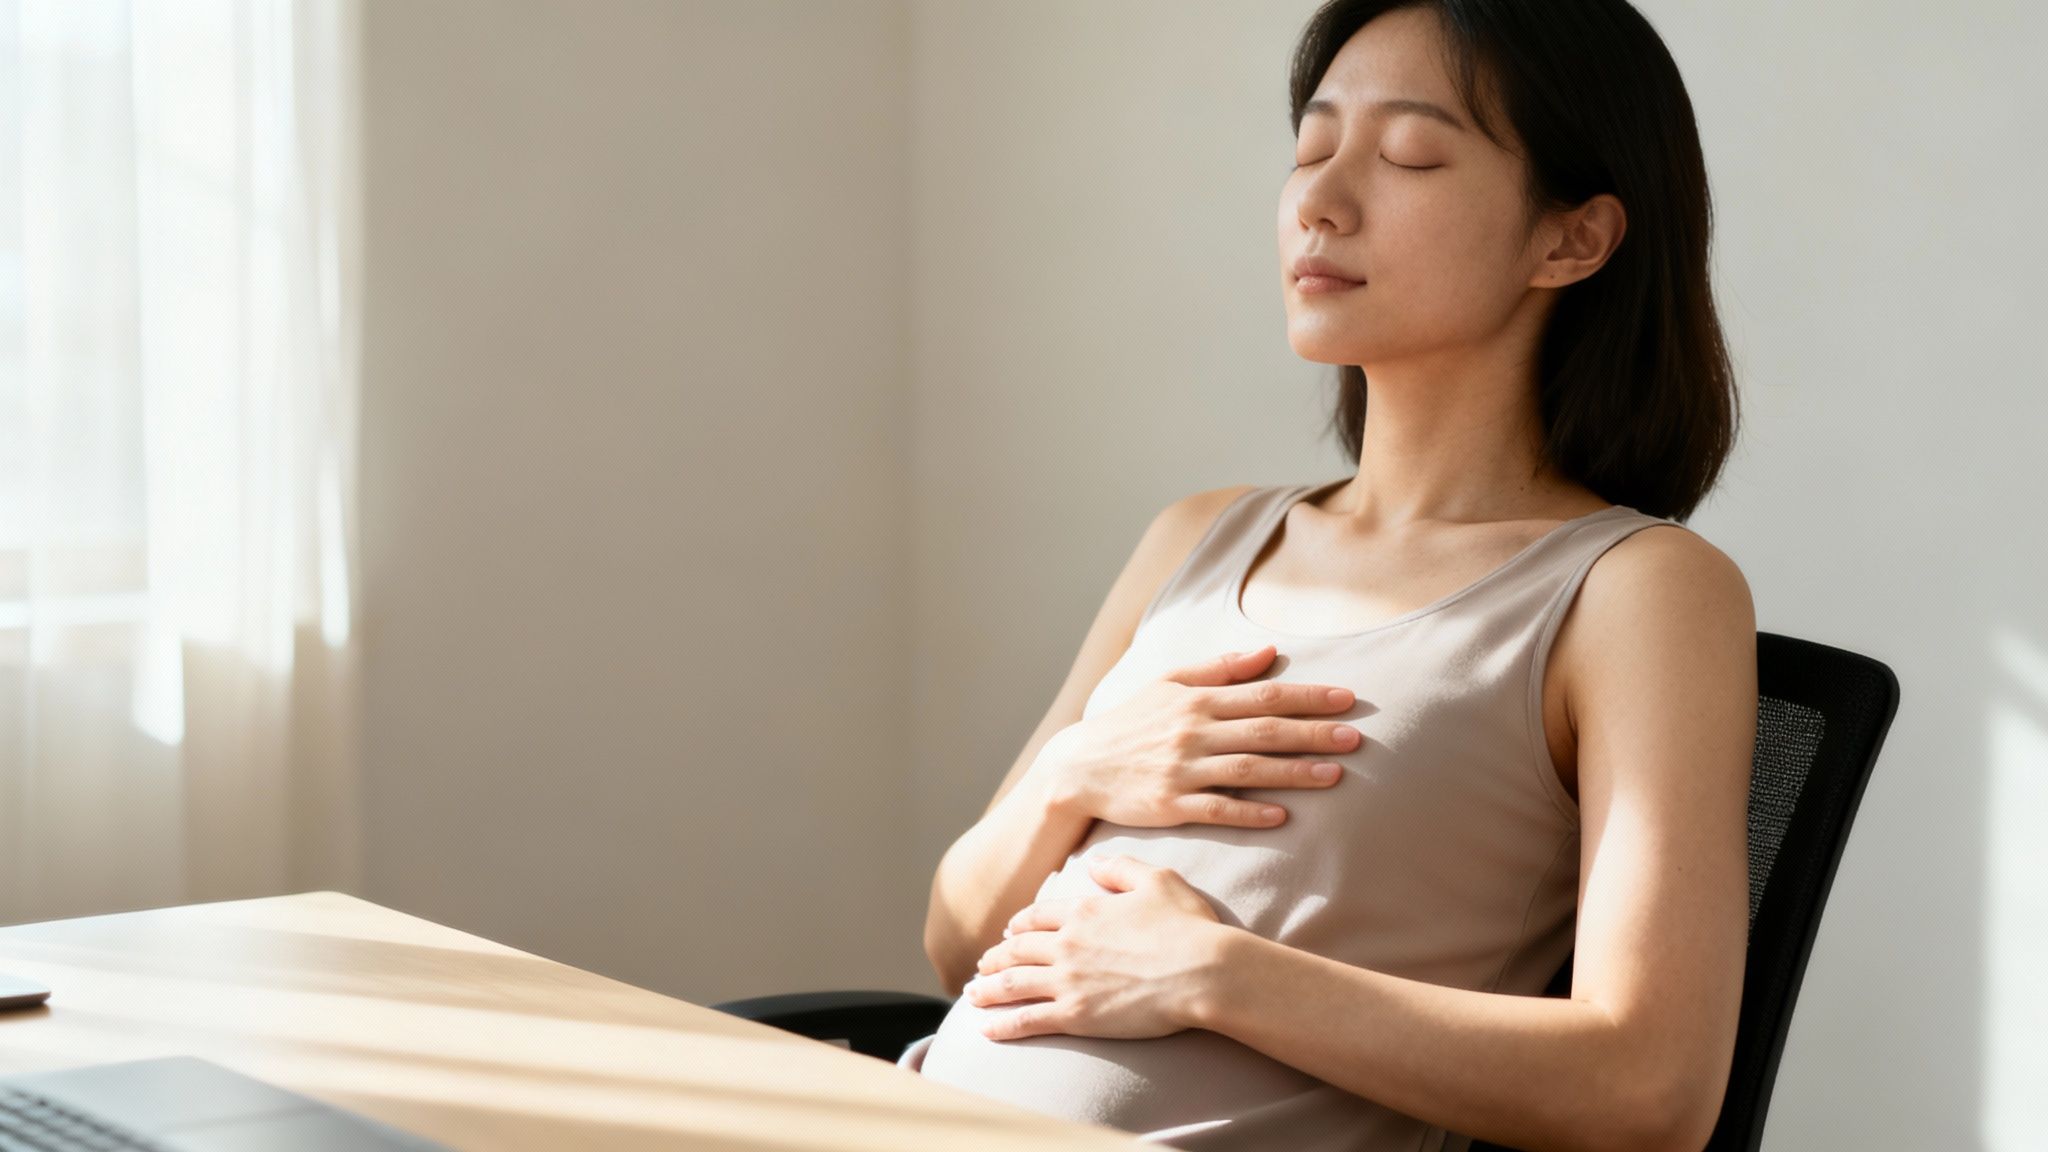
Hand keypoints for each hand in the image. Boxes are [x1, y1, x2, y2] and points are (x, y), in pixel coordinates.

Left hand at [966, 854, 1230, 1040]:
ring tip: (972, 995)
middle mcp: (1067, 944)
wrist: (1204, 972)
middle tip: (982, 964)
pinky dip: (1002, 1024)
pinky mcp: (1076, 1015)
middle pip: (1017, 949)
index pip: (1037, 916)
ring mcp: (1068, 980)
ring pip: (1013, 984)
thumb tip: (1093, 862)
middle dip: (995, 957)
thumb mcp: (1157, 880)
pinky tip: (985, 1029)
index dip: (1019, 924)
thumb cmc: (1188, 926)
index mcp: (1083, 911)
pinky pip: (1027, 1020)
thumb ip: (1121, 868)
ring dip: (987, 988)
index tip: (1009, 932)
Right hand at [1040, 644, 1360, 830]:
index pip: (1262, 695)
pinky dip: (1249, 813)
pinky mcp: (1170, 805)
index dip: (1308, 696)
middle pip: (1263, 731)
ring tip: (1334, 776)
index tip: (1347, 699)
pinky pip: (1216, 809)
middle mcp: (1192, 732)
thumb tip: (1270, 652)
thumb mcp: (1168, 684)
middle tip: (1356, 737)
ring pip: (1247, 771)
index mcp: (1196, 700)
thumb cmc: (1130, 723)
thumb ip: (1220, 668)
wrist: (1078, 767)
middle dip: (1313, 733)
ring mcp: (1182, 770)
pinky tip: (1281, 816)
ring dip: (1293, 773)